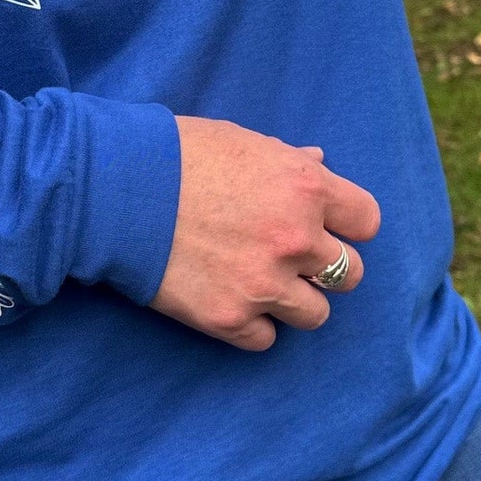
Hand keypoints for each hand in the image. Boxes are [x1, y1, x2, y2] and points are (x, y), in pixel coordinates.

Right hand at [150, 115, 380, 350]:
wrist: (114, 189)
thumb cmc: (176, 154)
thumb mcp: (241, 142)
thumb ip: (288, 160)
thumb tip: (320, 164)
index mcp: (305, 188)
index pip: (366, 221)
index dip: (347, 224)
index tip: (327, 226)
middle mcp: (295, 239)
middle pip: (350, 274)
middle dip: (323, 266)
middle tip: (288, 256)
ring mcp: (264, 284)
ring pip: (315, 314)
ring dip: (293, 299)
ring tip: (258, 281)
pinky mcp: (229, 318)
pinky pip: (266, 338)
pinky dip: (252, 323)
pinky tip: (228, 297)